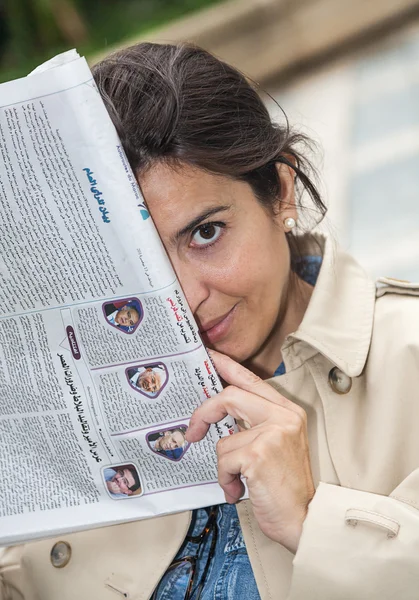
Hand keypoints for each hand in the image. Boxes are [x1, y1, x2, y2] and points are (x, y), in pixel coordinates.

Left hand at [186, 350, 314, 553]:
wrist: (303, 518)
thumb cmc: (284, 485)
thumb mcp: (275, 444)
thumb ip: (252, 423)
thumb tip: (218, 411)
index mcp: (287, 411)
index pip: (252, 380)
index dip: (227, 366)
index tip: (208, 356)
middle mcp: (283, 417)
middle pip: (229, 397)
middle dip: (204, 415)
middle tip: (194, 432)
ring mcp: (272, 434)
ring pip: (223, 439)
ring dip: (224, 466)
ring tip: (240, 480)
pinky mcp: (258, 454)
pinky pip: (224, 461)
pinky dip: (226, 480)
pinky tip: (240, 490)